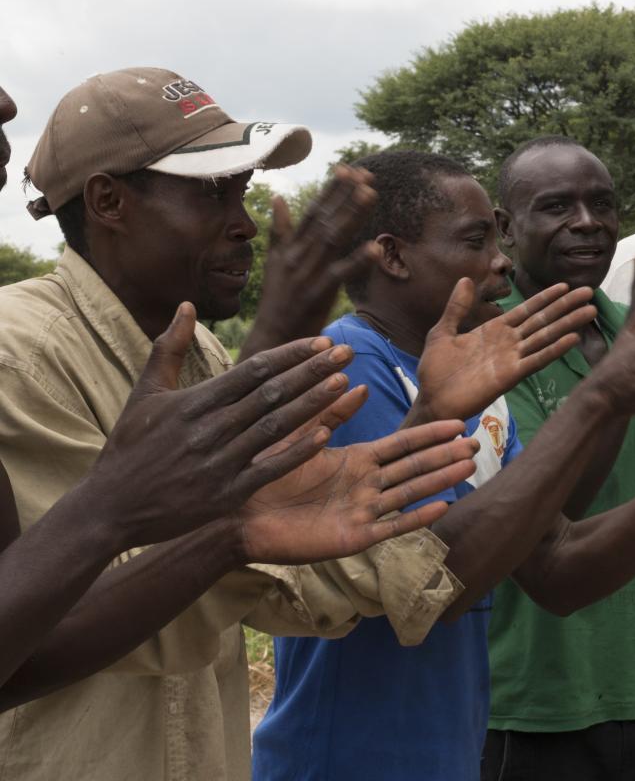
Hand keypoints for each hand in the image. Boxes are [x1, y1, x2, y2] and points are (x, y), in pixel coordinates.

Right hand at [86, 303, 369, 546]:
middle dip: (313, 371)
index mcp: (193, 401)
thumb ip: (168, 348)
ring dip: (313, 403)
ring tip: (344, 383)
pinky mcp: (225, 493)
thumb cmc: (129, 447)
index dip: (291, 354)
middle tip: (348, 353)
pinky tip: (326, 433)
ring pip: (276, 425)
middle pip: (272, 392)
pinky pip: (270, 467)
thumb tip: (186, 304)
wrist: (109, 508)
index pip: (253, 370)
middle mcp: (209, 427)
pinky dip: (297, 450)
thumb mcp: (145, 393)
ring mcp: (219, 461)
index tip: (322, 342)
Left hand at [236, 420, 479, 563]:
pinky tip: (442, 506)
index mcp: (354, 461)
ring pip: (410, 493)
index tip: (458, 424)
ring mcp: (362, 513)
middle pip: (414, 467)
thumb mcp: (299, 435)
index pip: (402, 445)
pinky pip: (391, 527)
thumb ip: (328, 412)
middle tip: (477, 445)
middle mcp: (364, 486)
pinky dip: (417, 517)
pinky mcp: (354, 538)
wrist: (238, 516)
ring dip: (439, 480)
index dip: (430, 435)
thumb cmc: (264, 475)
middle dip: (445, 456)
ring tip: (468, 467)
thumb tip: (356, 382)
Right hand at [244, 166, 379, 356]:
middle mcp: (297, 256)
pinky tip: (375, 247)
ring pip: (332, 238)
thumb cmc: (278, 301)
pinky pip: (340, 274)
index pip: (313, 211)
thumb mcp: (275, 262)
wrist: (272, 339)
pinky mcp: (317, 294)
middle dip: (345, 195)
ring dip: (352, 215)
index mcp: (289, 247)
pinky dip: (357, 260)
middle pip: (324, 219)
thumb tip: (279, 197)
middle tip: (366, 174)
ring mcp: (306, 274)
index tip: (348, 169)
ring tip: (371, 194)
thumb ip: (280, 230)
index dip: (331, 190)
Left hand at [412, 279, 597, 421]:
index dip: (545, 298)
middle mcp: (508, 343)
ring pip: (545, 337)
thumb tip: (464, 279)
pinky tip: (572, 339)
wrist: (432, 400)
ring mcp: (512, 359)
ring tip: (589, 312)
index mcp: (494, 331)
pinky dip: (554, 349)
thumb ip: (457, 307)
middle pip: (542, 321)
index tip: (564, 286)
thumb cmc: (436, 370)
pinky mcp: (510, 376)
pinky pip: (536, 360)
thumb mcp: (443, 331)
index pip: (526, 310)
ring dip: (567, 324)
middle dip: (565, 307)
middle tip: (589, 293)